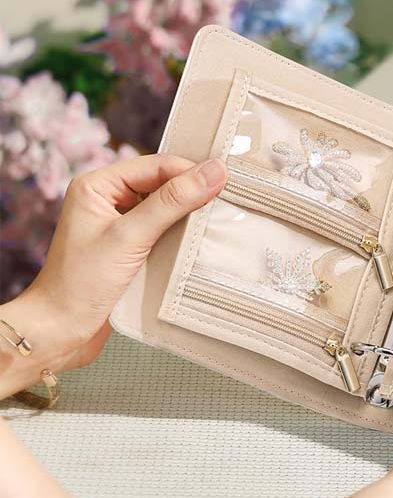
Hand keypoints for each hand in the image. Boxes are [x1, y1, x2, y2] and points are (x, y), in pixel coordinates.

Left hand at [0, 155, 226, 392]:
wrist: (61, 331)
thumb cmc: (81, 284)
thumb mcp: (131, 237)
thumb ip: (173, 201)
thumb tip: (213, 172)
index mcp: (97, 185)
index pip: (155, 166)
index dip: (189, 171)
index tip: (224, 181)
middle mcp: (107, 200)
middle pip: (162, 184)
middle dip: (192, 191)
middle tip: (227, 199)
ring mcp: (118, 225)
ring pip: (166, 207)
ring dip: (189, 214)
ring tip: (217, 219)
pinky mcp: (130, 248)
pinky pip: (164, 230)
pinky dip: (182, 234)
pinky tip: (198, 241)